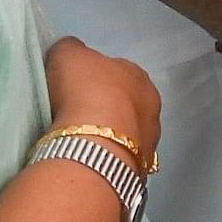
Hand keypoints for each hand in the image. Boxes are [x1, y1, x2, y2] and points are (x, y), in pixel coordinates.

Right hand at [44, 36, 164, 168]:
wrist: (95, 143)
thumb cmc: (84, 92)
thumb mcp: (68, 55)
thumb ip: (71, 51)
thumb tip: (72, 53)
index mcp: (139, 76)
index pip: (119, 73)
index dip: (98, 81)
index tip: (79, 91)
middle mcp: (152, 107)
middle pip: (128, 105)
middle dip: (109, 110)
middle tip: (82, 119)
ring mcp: (150, 142)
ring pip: (128, 135)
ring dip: (112, 138)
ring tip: (85, 145)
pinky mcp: (139, 170)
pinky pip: (121, 161)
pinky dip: (109, 160)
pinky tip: (92, 163)